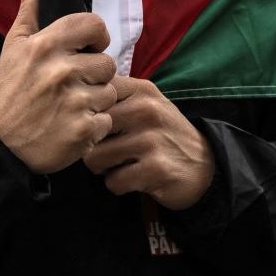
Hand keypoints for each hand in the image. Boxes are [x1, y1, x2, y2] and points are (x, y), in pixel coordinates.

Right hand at [0, 0, 118, 173]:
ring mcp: (75, 102)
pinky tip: (73, 125)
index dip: (95, 38)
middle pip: (107, 62)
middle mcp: (62, 71)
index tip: (86, 49)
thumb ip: (31, 4)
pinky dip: (94, 125)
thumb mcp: (15, 43)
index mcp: (46, 45)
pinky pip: (107, 120)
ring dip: (96, 100)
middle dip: (94, 73)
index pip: (95, 26)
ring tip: (71, 106)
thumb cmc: (10, 89)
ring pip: (110, 91)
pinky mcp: (84, 130)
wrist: (0, 141)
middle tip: (73, 84)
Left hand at [82, 76, 214, 210]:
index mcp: (141, 90)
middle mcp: (146, 110)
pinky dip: (118, 185)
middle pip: (87, 130)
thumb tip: (71, 100)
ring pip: (95, 159)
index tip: (96, 127)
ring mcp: (151, 140)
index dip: (85, 116)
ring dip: (103, 168)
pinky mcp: (154, 169)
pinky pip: (113, 182)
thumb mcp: (146, 104)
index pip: (92, 95)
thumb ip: (114, 98)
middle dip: (91, 146)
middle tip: (107, 151)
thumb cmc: (163, 134)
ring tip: (120, 165)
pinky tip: (134, 179)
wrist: (204, 166)